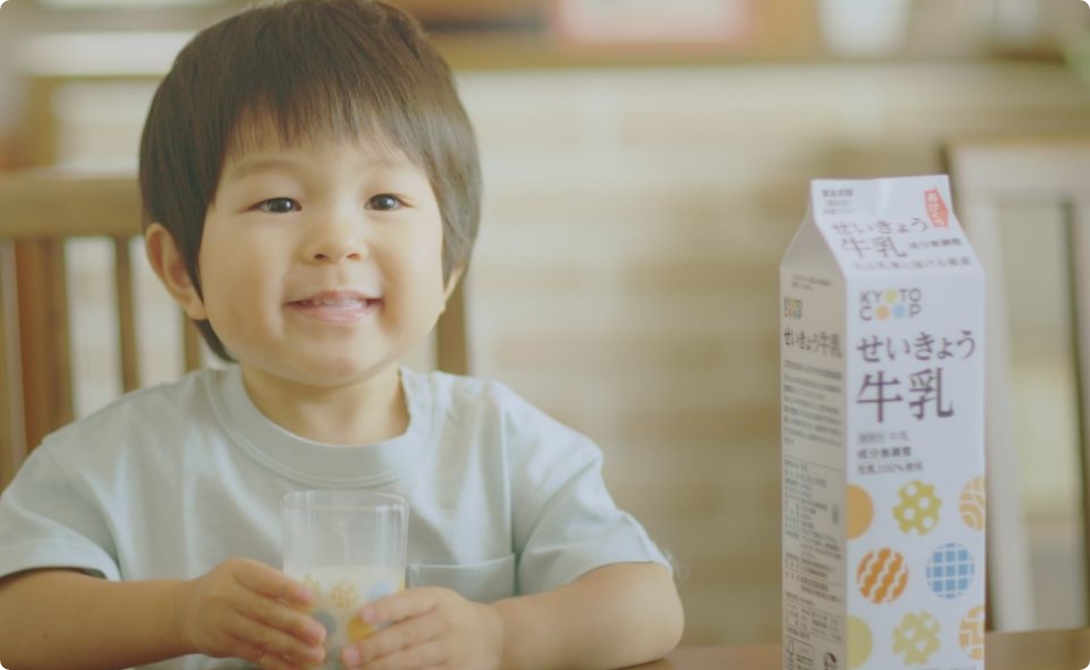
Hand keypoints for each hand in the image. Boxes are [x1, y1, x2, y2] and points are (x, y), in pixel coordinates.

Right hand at [174, 557, 326, 669]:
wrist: (185, 611)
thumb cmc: (227, 588)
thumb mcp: (243, 574)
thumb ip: (270, 583)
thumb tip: (311, 602)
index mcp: (238, 571)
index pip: (265, 580)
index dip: (288, 590)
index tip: (312, 600)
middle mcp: (226, 595)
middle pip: (265, 611)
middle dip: (295, 625)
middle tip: (320, 635)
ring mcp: (222, 621)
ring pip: (261, 636)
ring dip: (291, 648)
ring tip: (315, 655)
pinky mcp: (223, 644)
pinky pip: (254, 654)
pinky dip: (277, 662)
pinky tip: (296, 667)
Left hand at [341, 587, 504, 669]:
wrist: (494, 637)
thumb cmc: (452, 615)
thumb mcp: (436, 600)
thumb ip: (407, 607)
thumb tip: (360, 619)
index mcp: (438, 600)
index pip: (409, 602)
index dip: (386, 609)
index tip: (362, 616)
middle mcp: (445, 625)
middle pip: (407, 637)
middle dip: (375, 648)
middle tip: (348, 656)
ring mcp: (451, 652)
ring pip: (413, 663)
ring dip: (382, 668)